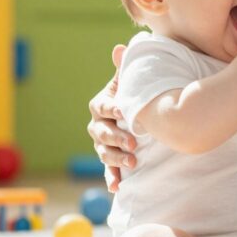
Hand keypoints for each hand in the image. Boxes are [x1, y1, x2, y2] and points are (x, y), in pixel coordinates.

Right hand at [87, 44, 137, 192]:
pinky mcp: (109, 160)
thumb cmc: (133, 95)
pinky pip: (108, 171)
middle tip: (134, 142)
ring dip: (117, 159)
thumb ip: (125, 68)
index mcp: (101, 104)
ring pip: (104, 153)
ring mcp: (102, 144)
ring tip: (133, 163)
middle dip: (117, 137)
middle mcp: (97, 125)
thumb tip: (120, 48)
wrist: (138, 114)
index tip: (124, 110)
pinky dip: (112, 179)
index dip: (113, 108)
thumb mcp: (130, 82)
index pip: (103, 107)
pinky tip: (117, 188)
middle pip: (103, 132)